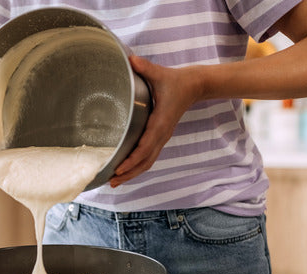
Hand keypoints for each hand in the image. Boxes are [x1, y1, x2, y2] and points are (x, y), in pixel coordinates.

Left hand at [110, 56, 199, 187]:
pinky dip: (137, 166)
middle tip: (111, 181)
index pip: (145, 147)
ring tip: (114, 181)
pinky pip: (149, 156)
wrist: (195, 86)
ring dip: (132, 173)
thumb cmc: (176, 81)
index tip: (119, 169)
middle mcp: (162, 134)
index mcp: (161, 123)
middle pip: (145, 161)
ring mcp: (162, 137)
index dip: (132, 159)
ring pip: (148, 162)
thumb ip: (145, 68)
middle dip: (129, 173)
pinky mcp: (160, 137)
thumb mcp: (160, 74)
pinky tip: (125, 170)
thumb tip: (131, 60)